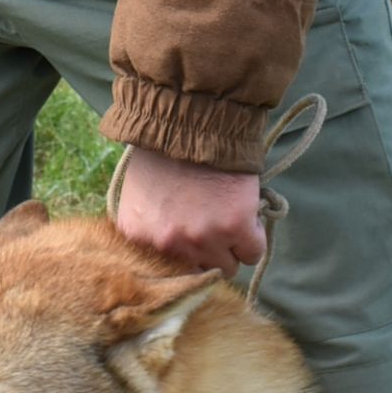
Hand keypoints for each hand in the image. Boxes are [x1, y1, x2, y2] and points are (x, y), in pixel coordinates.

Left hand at [113, 146, 265, 276]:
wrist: (193, 119)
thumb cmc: (163, 149)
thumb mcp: (138, 193)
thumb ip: (148, 226)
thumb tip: (167, 249)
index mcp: (137, 235)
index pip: (162, 272)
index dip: (179, 258)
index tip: (188, 248)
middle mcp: (167, 244)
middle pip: (196, 273)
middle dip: (205, 254)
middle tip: (212, 229)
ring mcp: (202, 239)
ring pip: (227, 268)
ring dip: (231, 248)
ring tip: (230, 220)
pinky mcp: (235, 228)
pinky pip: (253, 252)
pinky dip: (254, 238)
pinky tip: (247, 217)